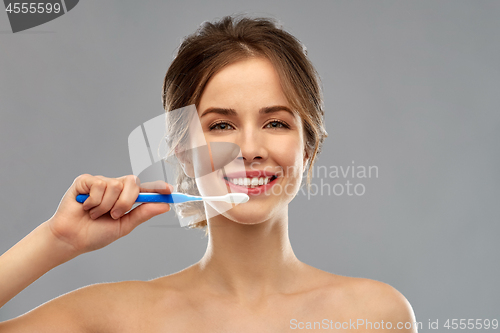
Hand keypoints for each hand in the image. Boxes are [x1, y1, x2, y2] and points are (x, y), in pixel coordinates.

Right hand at [47, 174, 171, 254]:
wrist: (71, 239)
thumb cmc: (96, 233)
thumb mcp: (123, 226)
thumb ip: (142, 214)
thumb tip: (164, 206)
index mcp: (126, 198)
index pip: (145, 189)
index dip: (158, 187)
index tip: (170, 190)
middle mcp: (115, 187)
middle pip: (132, 182)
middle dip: (125, 202)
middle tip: (114, 215)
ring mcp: (100, 182)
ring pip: (115, 185)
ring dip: (106, 205)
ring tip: (95, 214)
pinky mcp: (85, 181)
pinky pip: (98, 185)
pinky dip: (93, 201)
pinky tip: (85, 207)